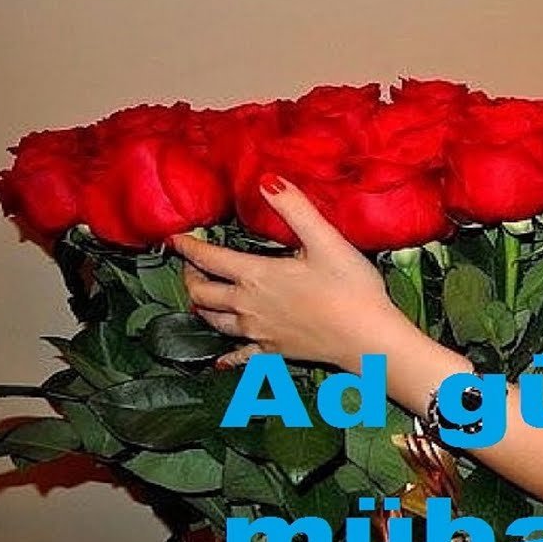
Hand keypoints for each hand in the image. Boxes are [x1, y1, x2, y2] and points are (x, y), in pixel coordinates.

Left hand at [170, 174, 417, 370]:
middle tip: (190, 267)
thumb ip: (294, 209)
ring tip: (200, 298)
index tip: (175, 238)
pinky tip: (220, 361)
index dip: (189, 247)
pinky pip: (240, 356)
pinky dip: (226, 357)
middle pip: (203, 293)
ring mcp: (259, 332)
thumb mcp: (325, 240)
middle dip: (191, 277)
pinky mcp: (274, 352)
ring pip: (214, 322)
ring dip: (202, 308)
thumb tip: (266, 180)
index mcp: (257, 276)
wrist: (367, 338)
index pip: (209, 259)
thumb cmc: (350, 288)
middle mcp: (248, 306)